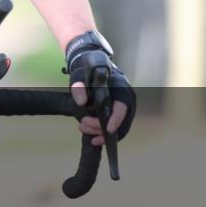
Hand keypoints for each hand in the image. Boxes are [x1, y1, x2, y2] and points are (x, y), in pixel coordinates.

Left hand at [64, 30, 136, 144]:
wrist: (91, 68)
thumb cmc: (89, 71)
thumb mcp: (80, 75)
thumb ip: (79, 86)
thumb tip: (81, 102)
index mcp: (121, 88)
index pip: (123, 106)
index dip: (117, 119)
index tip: (108, 129)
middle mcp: (126, 100)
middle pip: (121, 121)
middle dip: (102, 128)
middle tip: (83, 124)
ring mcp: (123, 109)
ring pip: (118, 128)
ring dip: (100, 133)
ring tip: (82, 127)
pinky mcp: (117, 115)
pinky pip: (115, 129)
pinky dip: (103, 135)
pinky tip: (92, 138)